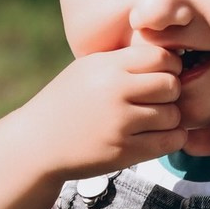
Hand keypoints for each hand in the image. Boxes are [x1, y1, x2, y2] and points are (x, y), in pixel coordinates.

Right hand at [19, 44, 185, 179]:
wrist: (36, 143)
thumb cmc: (67, 103)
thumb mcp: (87, 70)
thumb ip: (124, 62)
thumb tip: (172, 59)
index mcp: (106, 66)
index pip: (161, 57)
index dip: (169, 67)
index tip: (162, 76)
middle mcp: (114, 91)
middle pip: (171, 85)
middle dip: (171, 93)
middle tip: (158, 101)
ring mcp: (119, 123)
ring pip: (173, 115)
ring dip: (170, 119)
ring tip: (153, 120)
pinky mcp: (123, 151)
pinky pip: (169, 142)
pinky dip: (171, 139)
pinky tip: (158, 136)